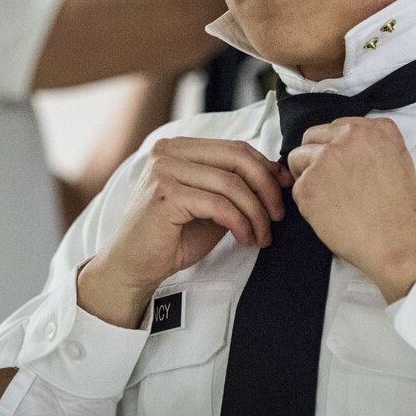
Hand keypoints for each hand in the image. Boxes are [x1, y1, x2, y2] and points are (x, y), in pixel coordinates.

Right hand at [78, 137, 289, 327]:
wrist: (133, 267)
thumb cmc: (170, 238)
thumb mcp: (209, 205)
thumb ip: (233, 187)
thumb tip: (275, 175)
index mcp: (178, 148)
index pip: (235, 148)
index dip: (265, 167)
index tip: (282, 189)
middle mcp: (168, 152)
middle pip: (237, 158)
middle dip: (266, 188)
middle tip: (277, 216)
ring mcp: (164, 170)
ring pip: (232, 183)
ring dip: (255, 213)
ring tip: (261, 235)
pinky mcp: (165, 195)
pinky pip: (219, 204)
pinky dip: (240, 223)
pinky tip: (245, 238)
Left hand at [286, 117, 415, 302]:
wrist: (397, 242)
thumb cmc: (400, 211)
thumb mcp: (398, 161)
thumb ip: (372, 146)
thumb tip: (345, 148)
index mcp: (375, 129)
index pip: (337, 127)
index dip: (334, 148)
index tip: (340, 165)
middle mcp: (348, 137)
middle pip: (312, 136)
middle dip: (314, 156)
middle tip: (326, 182)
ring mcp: (325, 159)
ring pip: (297, 158)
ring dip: (306, 176)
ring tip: (326, 198)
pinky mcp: (309, 184)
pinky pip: (297, 187)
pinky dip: (306, 202)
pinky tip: (327, 214)